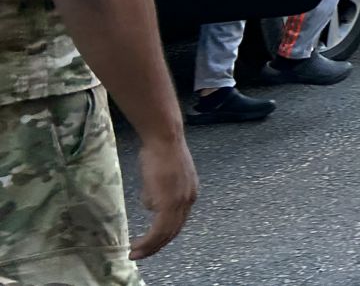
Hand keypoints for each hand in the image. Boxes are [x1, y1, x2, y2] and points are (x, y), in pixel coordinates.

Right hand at [129, 137, 196, 259]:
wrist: (163, 140)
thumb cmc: (159, 153)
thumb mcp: (160, 177)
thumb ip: (156, 193)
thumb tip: (150, 206)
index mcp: (189, 194)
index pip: (178, 221)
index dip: (163, 234)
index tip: (150, 242)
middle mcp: (189, 200)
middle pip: (174, 231)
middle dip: (156, 245)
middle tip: (140, 254)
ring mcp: (181, 202)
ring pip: (166, 233)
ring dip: (150, 247)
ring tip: (135, 254)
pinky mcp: (170, 203)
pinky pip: (159, 229)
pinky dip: (148, 241)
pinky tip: (137, 246)